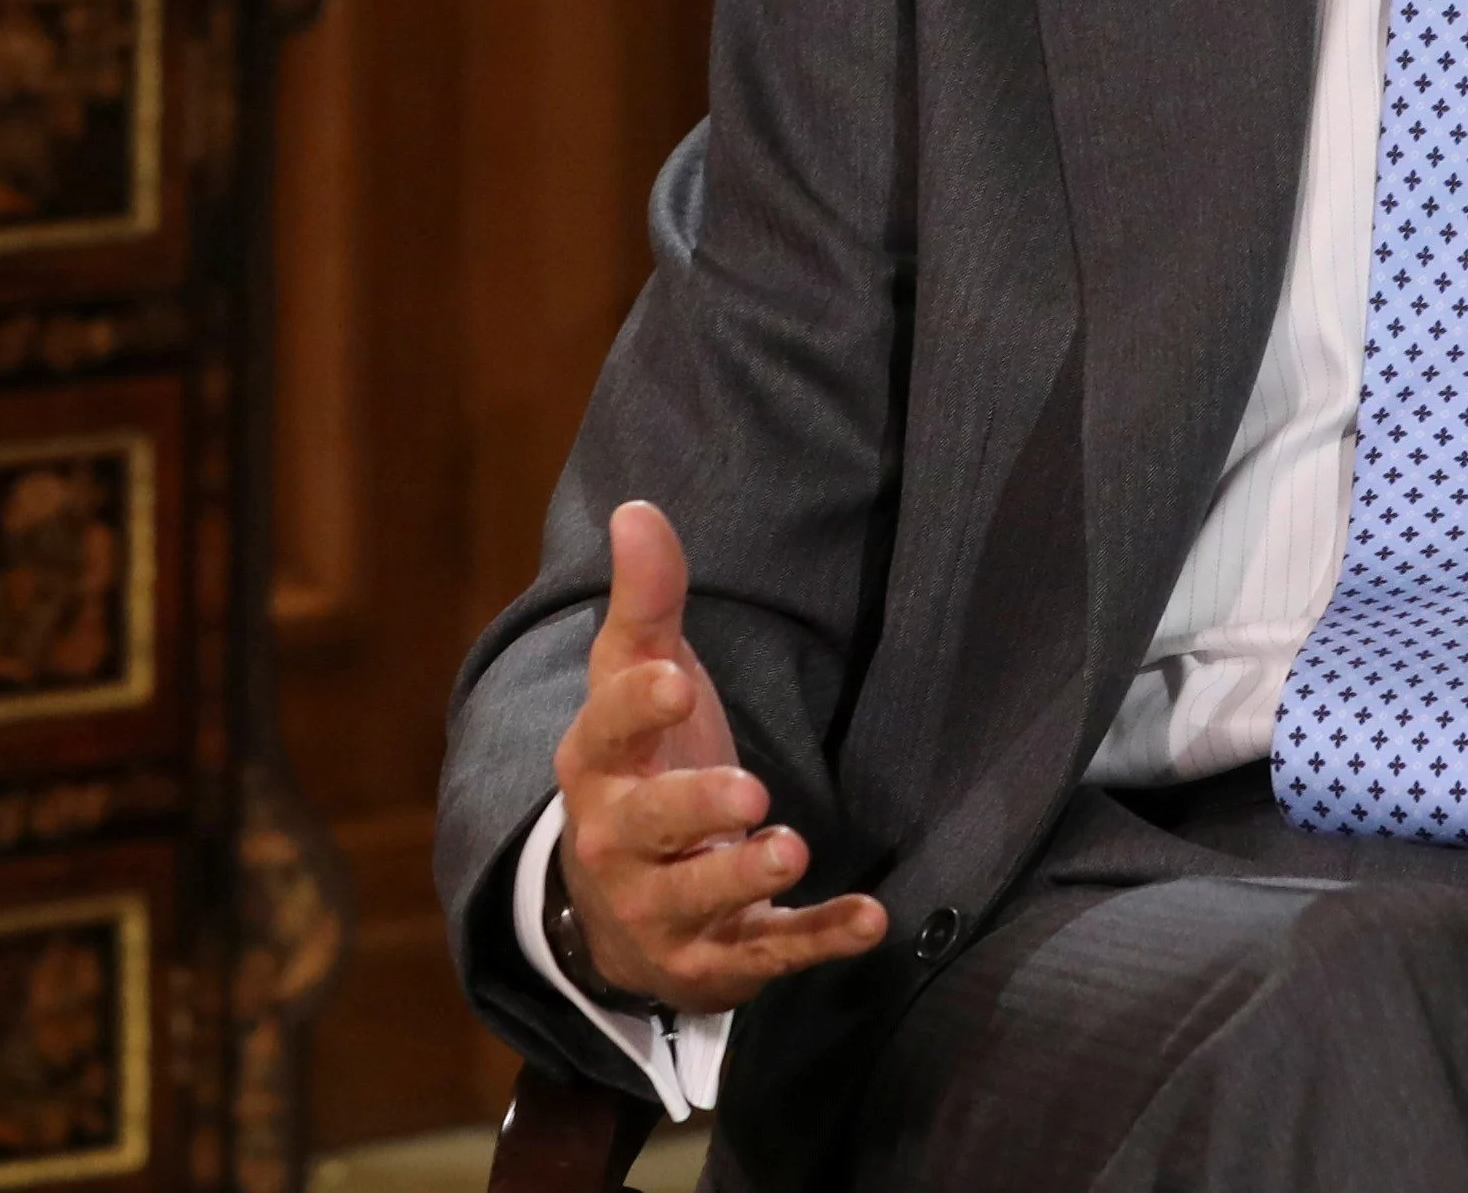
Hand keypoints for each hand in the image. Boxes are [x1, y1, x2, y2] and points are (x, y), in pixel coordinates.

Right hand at [551, 500, 886, 1011]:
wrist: (614, 911)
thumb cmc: (638, 770)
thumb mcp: (636, 684)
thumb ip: (647, 603)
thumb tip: (637, 508)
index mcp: (597, 768)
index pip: (603, 734)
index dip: (634, 710)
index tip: (673, 679)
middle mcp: (620, 842)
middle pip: (647, 826)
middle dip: (694, 809)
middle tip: (750, 791)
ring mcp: (665, 909)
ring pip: (700, 901)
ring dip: (745, 877)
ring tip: (789, 849)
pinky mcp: (716, 959)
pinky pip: (767, 953)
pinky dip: (817, 938)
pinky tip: (869, 919)